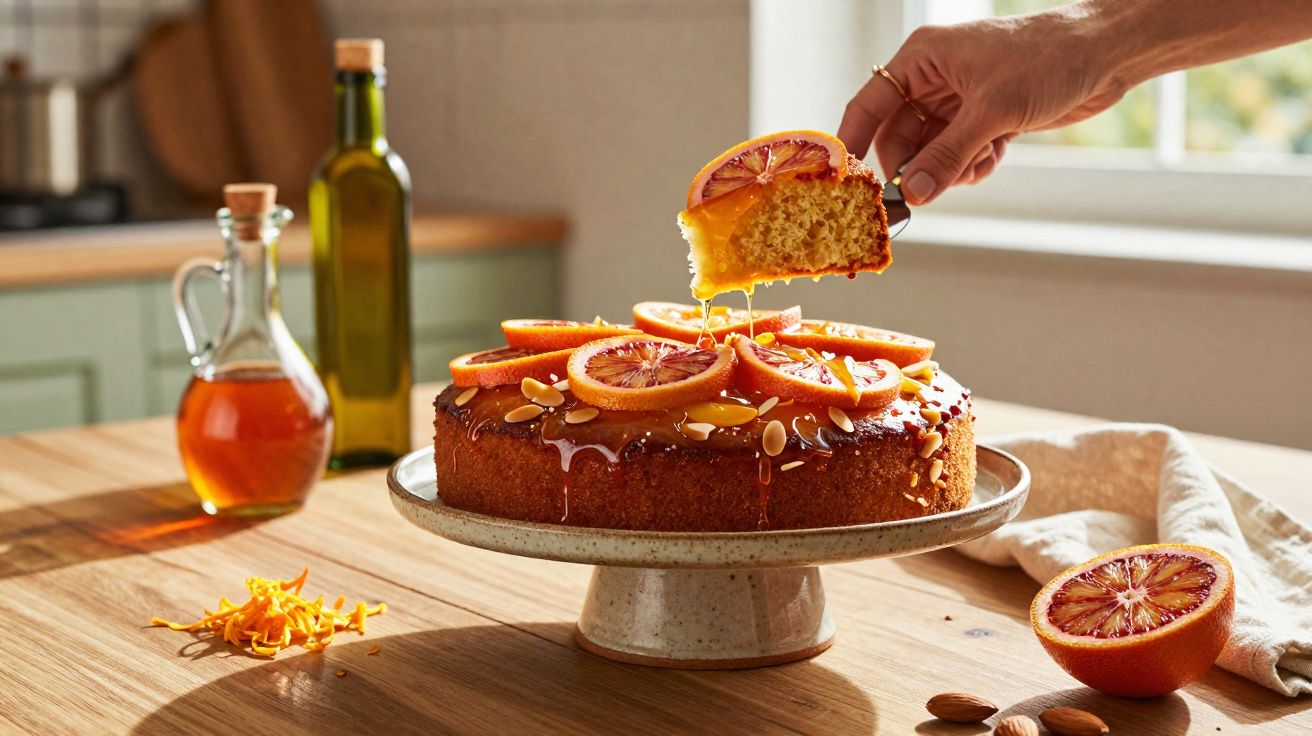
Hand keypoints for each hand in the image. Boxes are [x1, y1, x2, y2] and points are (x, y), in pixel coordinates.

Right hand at [838, 8, 1128, 204]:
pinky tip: (992, 158)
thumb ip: (948, 155)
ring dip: (947, 169)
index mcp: (924, 58)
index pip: (871, 102)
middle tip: (920, 195)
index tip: (845, 179)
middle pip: (899, 135)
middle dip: (912, 165)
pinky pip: (957, 154)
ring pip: (929, 150)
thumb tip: (913, 193)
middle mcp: (935, 78)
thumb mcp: (992, 112)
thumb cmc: (1048, 58)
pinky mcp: (983, 118)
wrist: (1104, 54)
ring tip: (975, 166)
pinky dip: (970, 165)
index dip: (854, 139)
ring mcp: (959, 100)